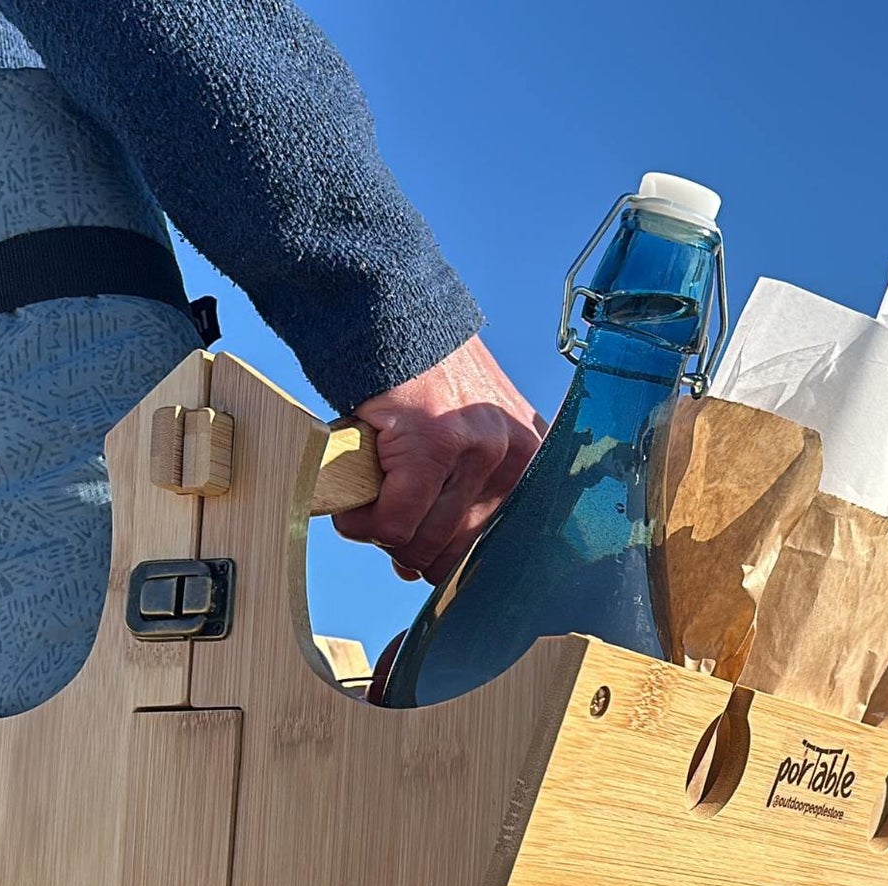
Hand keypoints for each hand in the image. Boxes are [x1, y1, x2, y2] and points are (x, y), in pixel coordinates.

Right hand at [333, 334, 543, 582]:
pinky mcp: (433, 444)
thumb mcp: (468, 436)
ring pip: (421, 542)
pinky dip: (363, 524)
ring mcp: (478, 450)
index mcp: (531, 462)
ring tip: (368, 505)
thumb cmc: (423, 383)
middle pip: (455, 553)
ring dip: (383, 535)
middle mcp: (516, 458)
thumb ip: (458, 497)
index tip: (424, 559)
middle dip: (411, 551)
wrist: (392, 317)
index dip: (452, 563)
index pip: (499, 548)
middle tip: (385, 522)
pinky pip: (394, 523)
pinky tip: (355, 504)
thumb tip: (420, 567)